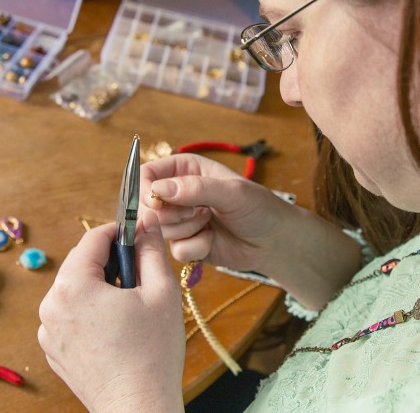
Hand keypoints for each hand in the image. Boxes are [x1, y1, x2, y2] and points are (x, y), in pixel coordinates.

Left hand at [38, 211, 184, 412]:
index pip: (92, 239)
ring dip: (98, 286)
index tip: (136, 233)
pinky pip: (69, 315)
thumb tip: (146, 223)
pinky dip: (89, 311)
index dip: (118, 231)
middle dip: (109, 261)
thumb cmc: (152, 353)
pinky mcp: (53, 350)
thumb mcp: (160, 292)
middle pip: (80, 264)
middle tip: (138, 273)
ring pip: (75, 289)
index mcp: (73, 286)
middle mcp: (51, 305)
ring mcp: (49, 330)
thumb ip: (150, 251)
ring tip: (128, 306)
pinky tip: (114, 328)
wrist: (138, 407)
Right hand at [141, 153, 292, 272]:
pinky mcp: (186, 244)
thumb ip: (196, 188)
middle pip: (148, 206)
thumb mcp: (231, 191)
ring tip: (210, 223)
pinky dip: (195, 247)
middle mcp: (178, 193)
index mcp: (185, 169)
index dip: (145, 189)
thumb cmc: (259, 208)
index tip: (154, 202)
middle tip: (199, 213)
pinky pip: (175, 250)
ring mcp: (180, 220)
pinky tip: (212, 240)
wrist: (274, 241)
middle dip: (170, 214)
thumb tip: (158, 190)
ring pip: (160, 230)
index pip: (148, 174)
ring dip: (187, 230)